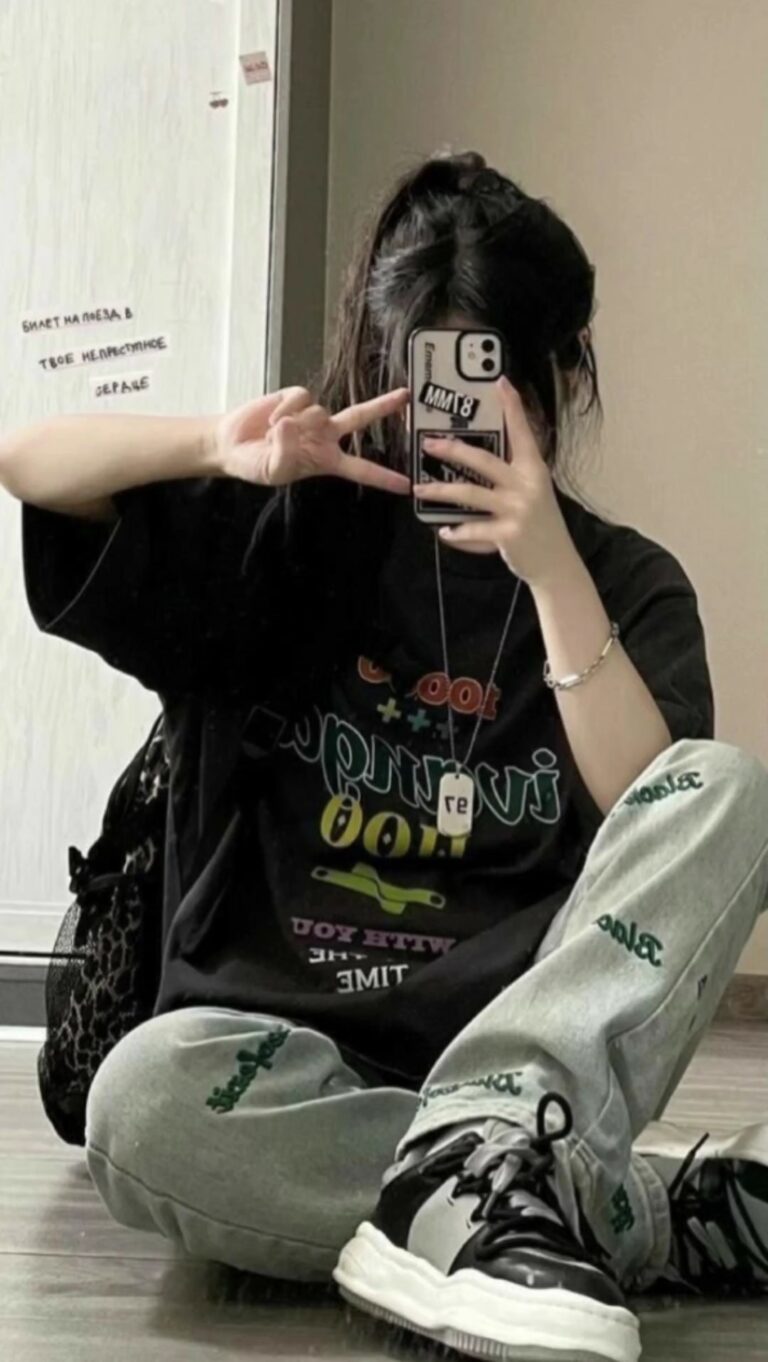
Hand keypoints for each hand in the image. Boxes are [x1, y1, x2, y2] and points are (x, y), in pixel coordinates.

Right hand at [214, 386, 410, 494]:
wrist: (231, 445)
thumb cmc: (256, 464)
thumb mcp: (273, 471)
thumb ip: (285, 452)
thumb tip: (291, 423)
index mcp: (326, 460)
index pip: (361, 470)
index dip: (383, 478)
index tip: (406, 485)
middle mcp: (325, 435)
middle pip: (360, 418)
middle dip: (383, 406)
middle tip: (405, 396)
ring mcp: (311, 415)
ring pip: (320, 410)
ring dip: (297, 422)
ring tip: (273, 434)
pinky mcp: (295, 397)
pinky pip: (301, 397)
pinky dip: (286, 408)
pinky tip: (271, 419)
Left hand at [413, 375, 577, 587]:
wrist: (556, 563)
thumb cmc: (540, 526)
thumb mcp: (534, 493)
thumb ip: (513, 475)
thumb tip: (479, 459)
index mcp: (534, 470)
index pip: (522, 432)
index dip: (512, 406)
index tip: (500, 382)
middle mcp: (527, 484)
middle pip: (484, 459)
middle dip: (452, 449)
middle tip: (428, 444)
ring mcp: (518, 509)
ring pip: (470, 493)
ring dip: (440, 491)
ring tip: (420, 490)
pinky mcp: (508, 533)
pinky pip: (472, 528)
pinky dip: (455, 531)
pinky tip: (444, 531)